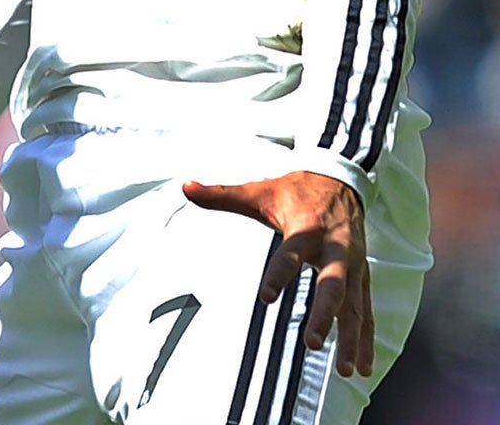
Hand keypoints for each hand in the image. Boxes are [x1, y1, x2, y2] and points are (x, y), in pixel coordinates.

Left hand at [184, 171, 372, 376]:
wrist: (339, 182)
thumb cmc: (294, 191)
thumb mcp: (259, 191)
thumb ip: (222, 194)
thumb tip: (186, 187)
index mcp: (307, 228)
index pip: (291, 253)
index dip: (278, 274)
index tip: (264, 297)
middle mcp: (336, 248)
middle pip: (333, 285)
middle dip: (324, 315)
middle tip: (313, 343)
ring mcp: (353, 265)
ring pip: (355, 305)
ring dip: (351, 338)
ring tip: (345, 370)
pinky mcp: (362, 276)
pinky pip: (366, 311)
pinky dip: (366, 339)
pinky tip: (362, 366)